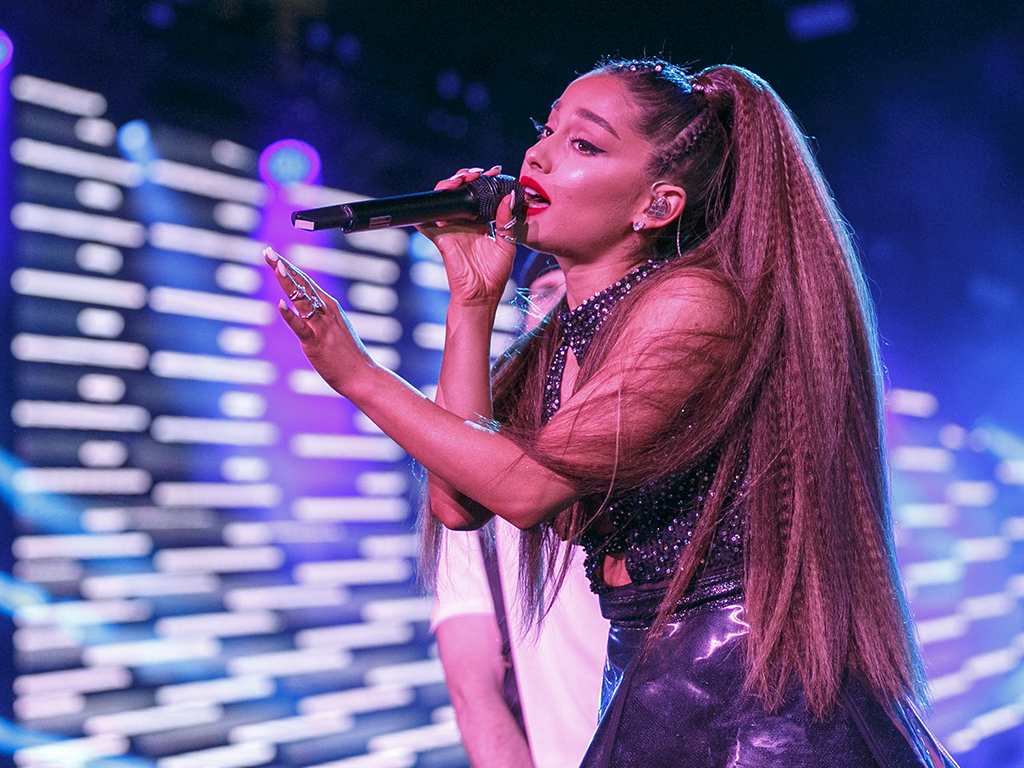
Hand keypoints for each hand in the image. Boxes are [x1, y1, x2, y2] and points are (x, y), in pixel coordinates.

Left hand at [264, 247, 373, 395]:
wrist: (362, 375)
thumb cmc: (347, 355)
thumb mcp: (334, 328)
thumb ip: (319, 316)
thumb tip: (301, 308)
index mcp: (330, 306)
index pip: (305, 281)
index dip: (289, 267)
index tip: (274, 255)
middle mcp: (326, 311)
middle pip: (302, 284)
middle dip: (284, 267)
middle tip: (268, 252)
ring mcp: (321, 326)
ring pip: (302, 300)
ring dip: (288, 282)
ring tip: (276, 266)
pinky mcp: (315, 342)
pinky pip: (300, 327)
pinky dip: (290, 315)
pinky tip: (280, 304)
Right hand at [416, 165, 517, 306]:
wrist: (480, 296)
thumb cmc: (495, 275)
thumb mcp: (507, 245)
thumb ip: (506, 222)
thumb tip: (508, 197)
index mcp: (482, 222)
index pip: (480, 195)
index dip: (485, 181)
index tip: (494, 172)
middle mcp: (465, 222)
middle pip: (460, 192)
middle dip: (465, 177)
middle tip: (475, 174)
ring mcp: (451, 228)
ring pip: (444, 199)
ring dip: (448, 186)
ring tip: (460, 180)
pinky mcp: (440, 238)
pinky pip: (427, 223)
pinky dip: (425, 212)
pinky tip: (437, 204)